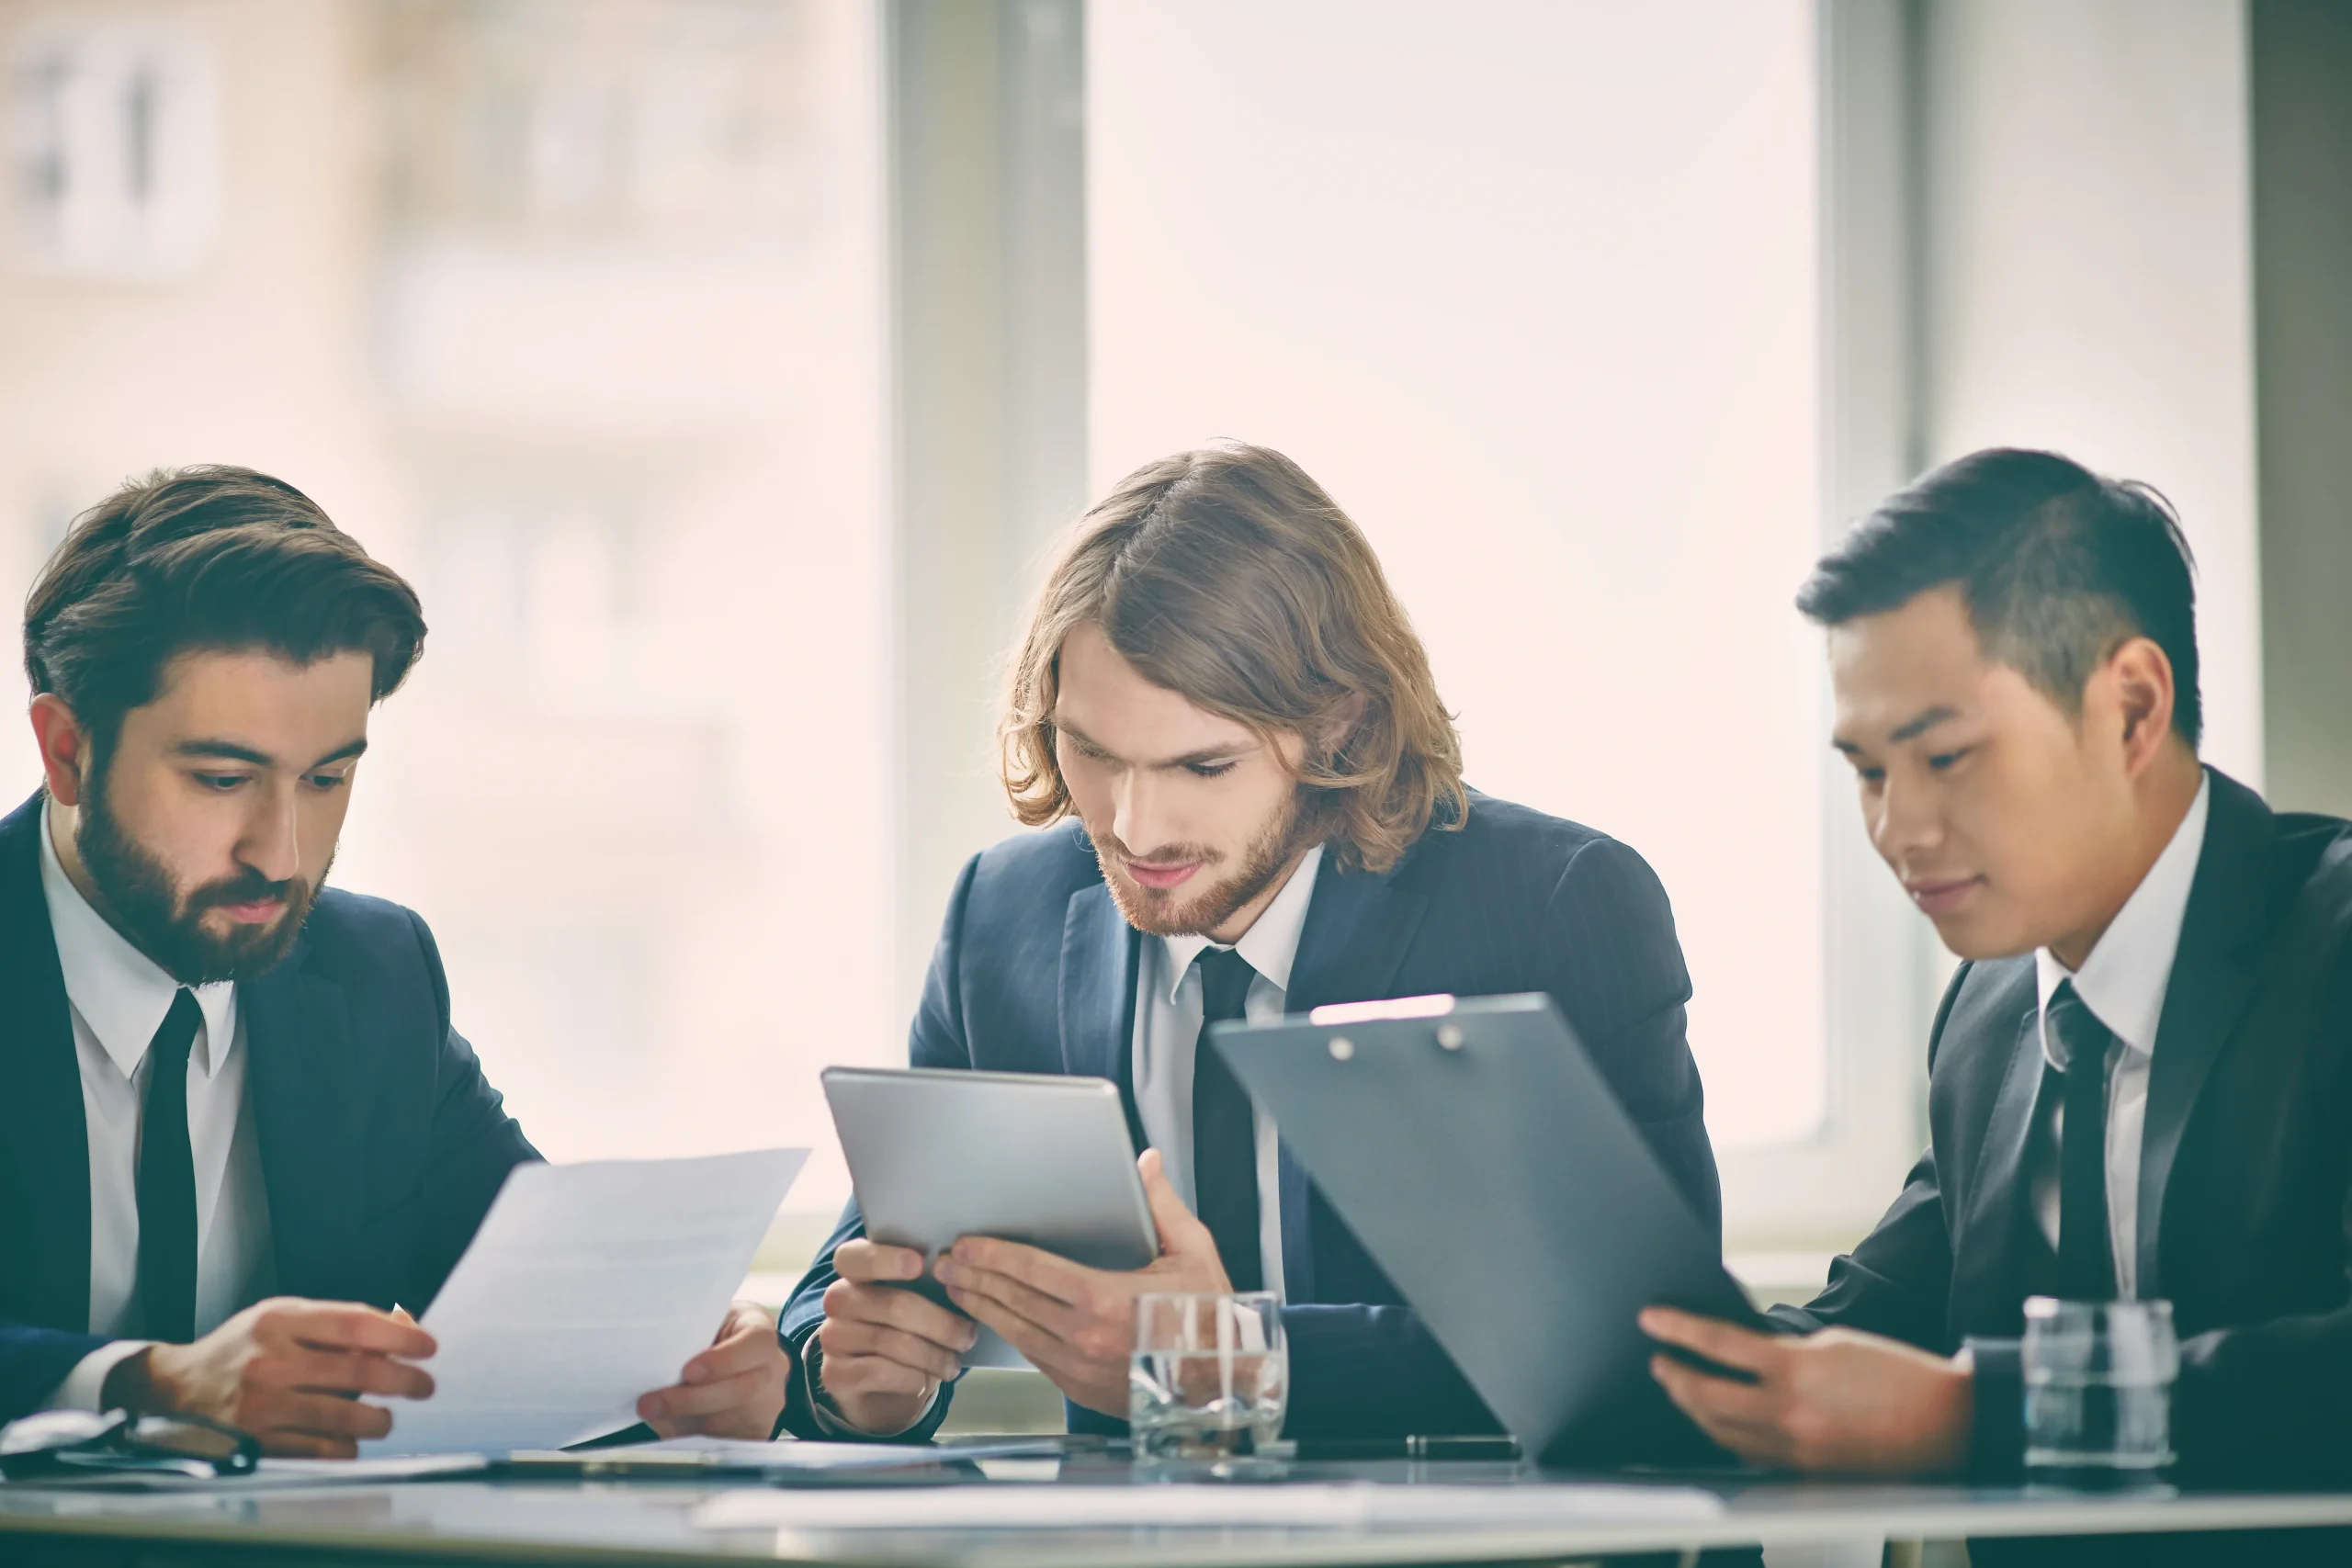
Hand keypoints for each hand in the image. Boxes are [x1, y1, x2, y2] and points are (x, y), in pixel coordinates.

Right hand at [111, 1297, 435, 1458]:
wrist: (173, 1390)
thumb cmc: (241, 1349)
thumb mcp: (282, 1318)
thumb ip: (338, 1321)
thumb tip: (404, 1325)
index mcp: (278, 1321)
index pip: (354, 1324)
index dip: (399, 1336)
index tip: (427, 1347)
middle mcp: (270, 1361)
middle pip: (357, 1371)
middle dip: (403, 1380)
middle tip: (424, 1385)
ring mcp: (261, 1405)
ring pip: (343, 1416)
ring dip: (378, 1419)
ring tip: (385, 1418)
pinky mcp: (255, 1442)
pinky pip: (319, 1450)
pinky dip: (344, 1447)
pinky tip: (349, 1440)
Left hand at [637, 1299, 792, 1438]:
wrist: (734, 1358)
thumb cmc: (713, 1334)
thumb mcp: (706, 1320)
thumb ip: (691, 1334)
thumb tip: (657, 1355)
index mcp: (760, 1330)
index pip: (756, 1344)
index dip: (723, 1360)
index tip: (687, 1371)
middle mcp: (773, 1368)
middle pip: (743, 1390)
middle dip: (693, 1400)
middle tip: (651, 1403)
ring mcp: (768, 1403)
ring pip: (732, 1421)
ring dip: (687, 1422)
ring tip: (652, 1415)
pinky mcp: (758, 1431)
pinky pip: (729, 1442)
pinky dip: (696, 1438)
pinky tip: (671, 1429)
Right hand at [815, 1239, 980, 1435]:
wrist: (881, 1389)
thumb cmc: (906, 1333)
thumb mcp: (917, 1303)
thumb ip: (929, 1283)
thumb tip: (961, 1275)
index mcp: (855, 1272)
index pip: (856, 1256)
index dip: (885, 1258)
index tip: (919, 1264)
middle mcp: (837, 1299)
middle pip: (893, 1305)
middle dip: (940, 1324)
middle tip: (967, 1337)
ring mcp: (832, 1336)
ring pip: (893, 1342)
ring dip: (933, 1356)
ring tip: (953, 1365)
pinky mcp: (834, 1373)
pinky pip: (883, 1372)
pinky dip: (913, 1379)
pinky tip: (925, 1382)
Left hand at [934, 1148, 1230, 1416]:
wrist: (1225, 1383)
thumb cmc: (1211, 1319)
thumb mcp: (1192, 1253)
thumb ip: (1161, 1205)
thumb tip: (1146, 1163)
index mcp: (1107, 1300)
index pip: (1033, 1272)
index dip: (993, 1256)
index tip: (967, 1245)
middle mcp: (1085, 1338)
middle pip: (1013, 1301)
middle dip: (974, 1279)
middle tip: (947, 1263)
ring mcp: (1079, 1368)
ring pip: (1015, 1332)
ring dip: (982, 1307)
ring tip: (958, 1288)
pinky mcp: (1080, 1389)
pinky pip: (1033, 1356)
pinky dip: (1009, 1334)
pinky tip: (996, 1320)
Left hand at [1640, 1306, 1973, 1474]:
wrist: (1946, 1423)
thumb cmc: (1898, 1375)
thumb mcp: (1833, 1344)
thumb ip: (1784, 1350)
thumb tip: (1744, 1352)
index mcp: (1795, 1369)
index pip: (1718, 1344)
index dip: (1678, 1329)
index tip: (1650, 1319)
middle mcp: (1787, 1412)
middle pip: (1706, 1395)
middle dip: (1675, 1375)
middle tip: (1659, 1358)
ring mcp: (1794, 1448)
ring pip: (1721, 1430)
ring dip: (1693, 1408)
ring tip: (1679, 1387)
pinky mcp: (1804, 1471)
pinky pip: (1749, 1454)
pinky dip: (1725, 1437)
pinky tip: (1716, 1424)